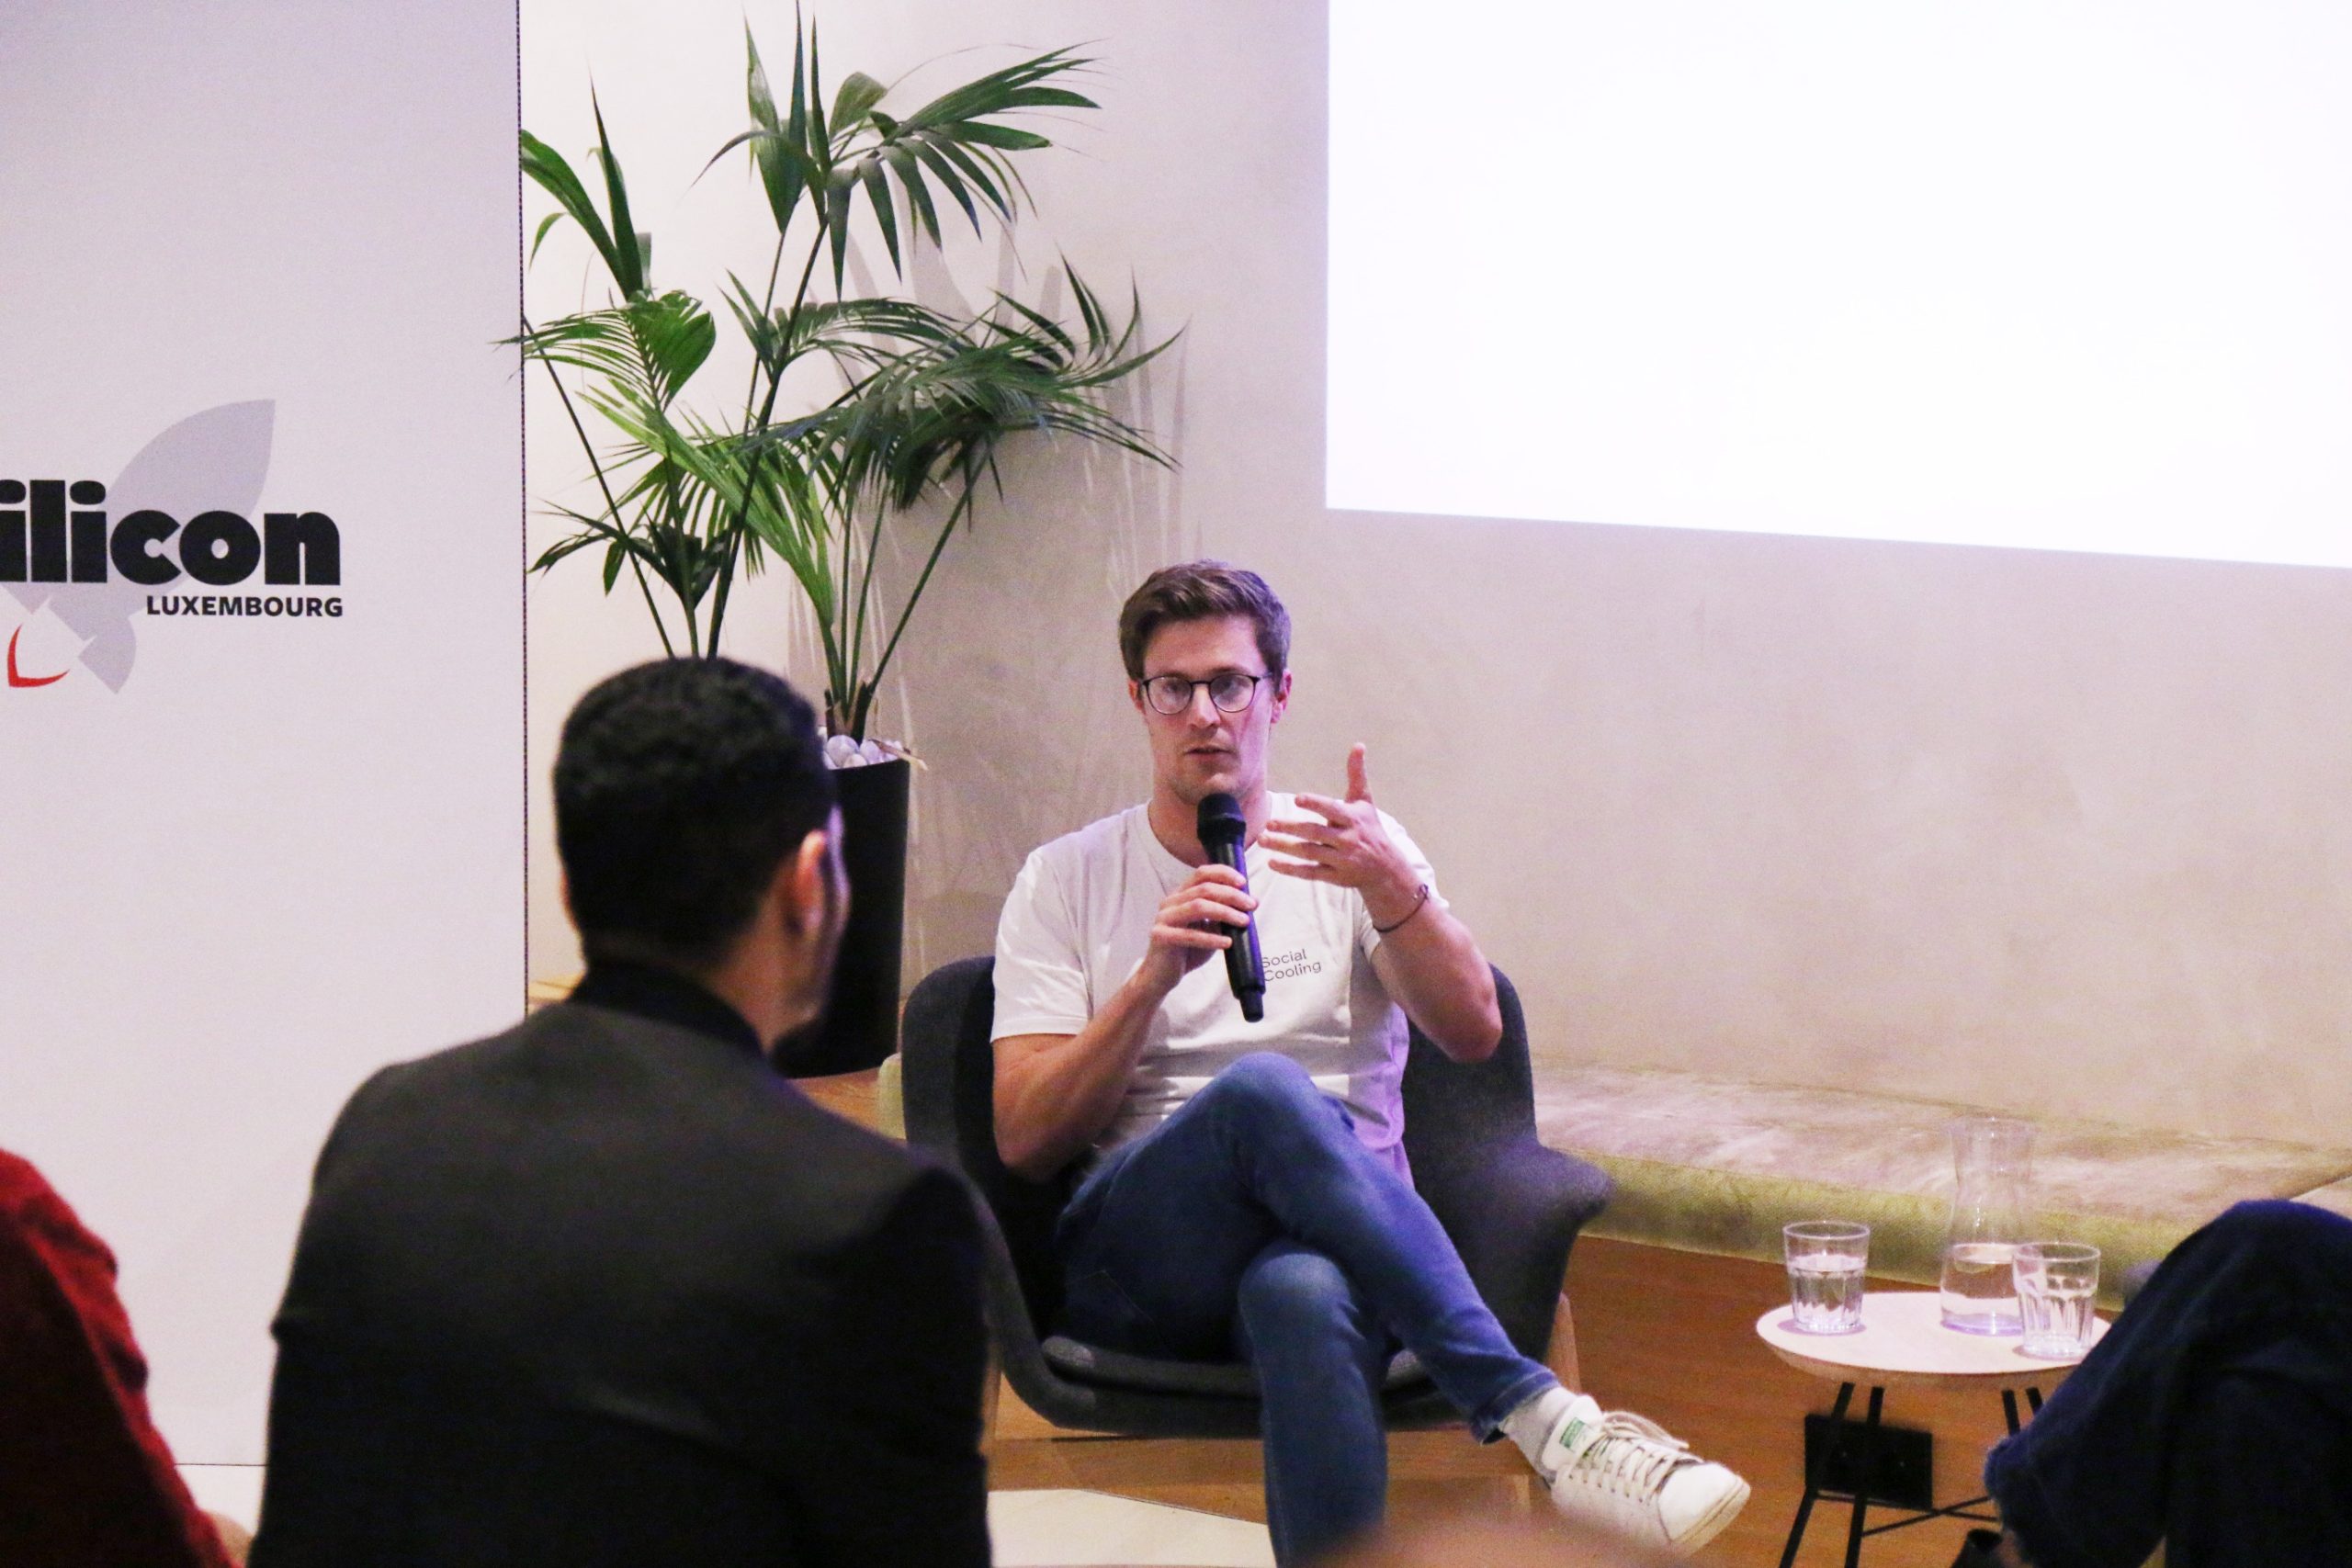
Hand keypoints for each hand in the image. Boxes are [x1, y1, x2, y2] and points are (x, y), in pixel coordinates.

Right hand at [1137, 861, 1255, 994]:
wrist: (1161, 976)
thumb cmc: (1187, 950)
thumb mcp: (1209, 928)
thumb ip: (1224, 914)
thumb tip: (1252, 902)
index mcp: (1180, 895)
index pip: (1201, 874)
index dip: (1223, 874)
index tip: (1244, 882)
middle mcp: (1170, 902)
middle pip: (1204, 889)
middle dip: (1231, 895)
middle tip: (1251, 905)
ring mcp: (1163, 918)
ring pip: (1198, 906)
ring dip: (1225, 912)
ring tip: (1244, 921)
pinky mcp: (1161, 937)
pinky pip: (1190, 935)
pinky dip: (1212, 938)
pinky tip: (1227, 943)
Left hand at [1263, 744, 1419, 922]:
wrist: (1386, 868)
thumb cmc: (1370, 829)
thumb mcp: (1365, 802)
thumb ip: (1356, 775)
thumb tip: (1358, 745)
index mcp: (1353, 819)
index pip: (1332, 810)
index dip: (1315, 804)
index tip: (1297, 799)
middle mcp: (1347, 839)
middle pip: (1315, 833)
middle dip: (1291, 828)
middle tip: (1269, 823)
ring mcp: (1340, 859)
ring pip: (1309, 853)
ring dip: (1284, 847)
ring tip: (1263, 840)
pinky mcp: (1334, 876)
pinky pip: (1309, 873)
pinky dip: (1290, 869)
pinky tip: (1272, 862)